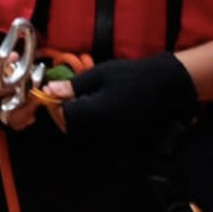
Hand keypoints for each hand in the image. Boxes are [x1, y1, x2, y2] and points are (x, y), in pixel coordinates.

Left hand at [51, 52, 196, 148]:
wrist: (162, 85)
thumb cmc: (130, 76)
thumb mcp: (97, 75)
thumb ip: (72, 87)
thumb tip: (49, 91)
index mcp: (95, 114)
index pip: (64, 117)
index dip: (55, 104)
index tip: (54, 91)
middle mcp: (102, 130)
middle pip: (71, 127)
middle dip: (64, 111)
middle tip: (66, 93)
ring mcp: (111, 136)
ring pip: (82, 131)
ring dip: (76, 116)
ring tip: (81, 97)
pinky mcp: (118, 136)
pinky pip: (95, 132)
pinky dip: (89, 120)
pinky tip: (94, 105)